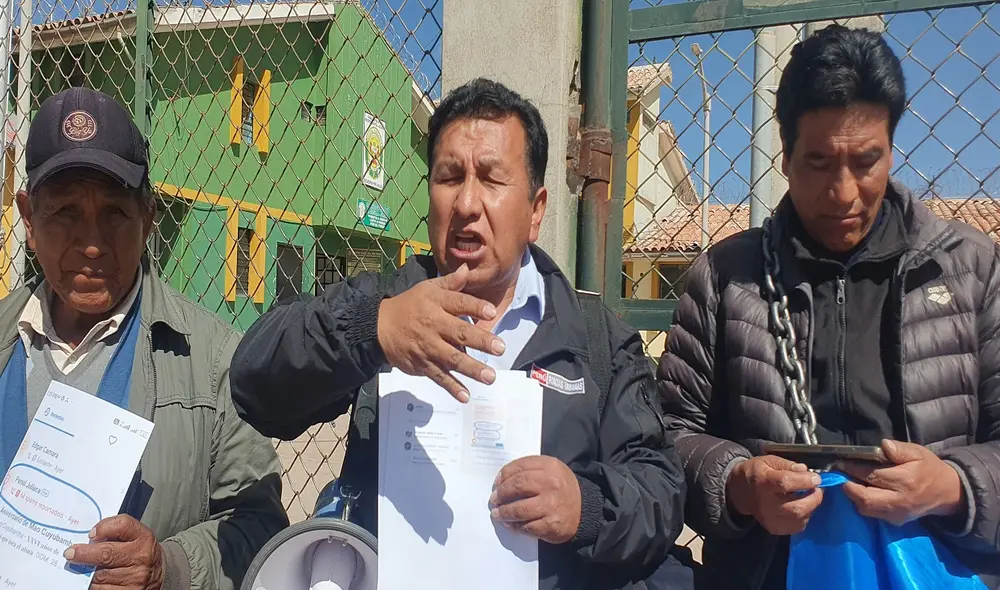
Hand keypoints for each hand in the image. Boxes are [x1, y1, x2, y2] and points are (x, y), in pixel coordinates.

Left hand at [63, 515, 162, 589]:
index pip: (122, 526)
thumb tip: (88, 538)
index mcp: (143, 537)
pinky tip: (89, 580)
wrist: (158, 572)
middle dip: (84, 554)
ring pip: (100, 576)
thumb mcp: (134, 535)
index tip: (91, 533)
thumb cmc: (139, 550)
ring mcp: (135, 578)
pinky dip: (93, 585)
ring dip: (86, 573)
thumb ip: (115, 532)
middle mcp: (141, 557)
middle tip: (70, 553)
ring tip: (79, 568)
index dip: (104, 528)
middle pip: (107, 554)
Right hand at [378, 263, 504, 402]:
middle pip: (459, 334)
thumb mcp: (428, 289)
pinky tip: (465, 396)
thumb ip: (451, 283)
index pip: (459, 303)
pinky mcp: (422, 364)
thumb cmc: (410, 305)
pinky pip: (438, 377)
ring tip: (490, 377)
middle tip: (500, 348)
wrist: (379, 327)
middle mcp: (433, 326)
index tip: (492, 313)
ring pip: (451, 359)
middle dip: (481, 341)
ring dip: (471, 369)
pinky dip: (451, 387)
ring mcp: (428, 347)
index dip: (475, 308)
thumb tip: (467, 268)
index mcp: (436, 304)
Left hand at [489, 456, 581, 543]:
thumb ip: (530, 469)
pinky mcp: (551, 525)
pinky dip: (515, 526)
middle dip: (501, 493)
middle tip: (494, 499)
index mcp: (550, 466)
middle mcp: (551, 484)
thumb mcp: (551, 470)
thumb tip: (502, 480)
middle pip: (517, 486)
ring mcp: (551, 505)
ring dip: (504, 512)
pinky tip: (511, 524)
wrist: (585, 509)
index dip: (504, 475)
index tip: (496, 483)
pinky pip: (527, 526)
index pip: (520, 467)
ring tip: (498, 514)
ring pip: (519, 509)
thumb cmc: (562, 488)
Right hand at [726, 455, 823, 534]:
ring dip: (811, 507)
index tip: (817, 478)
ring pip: (799, 519)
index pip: (786, 483)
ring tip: (810, 497)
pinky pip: (797, 526)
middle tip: (818, 489)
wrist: (740, 492)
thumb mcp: (768, 461)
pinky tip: (802, 507)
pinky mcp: (774, 528)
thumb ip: (787, 465)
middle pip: (796, 507)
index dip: (805, 481)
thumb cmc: (756, 473)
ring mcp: (770, 519)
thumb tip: (805, 470)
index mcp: (763, 481)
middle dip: (814, 498)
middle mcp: (766, 503)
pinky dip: (805, 516)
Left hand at [837, 439, 963, 525]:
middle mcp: (900, 499)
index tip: (840, 462)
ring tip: (849, 482)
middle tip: (840, 474)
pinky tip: (862, 492)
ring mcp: (898, 513)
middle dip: (848, 486)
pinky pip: (873, 515)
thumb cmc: (929, 469)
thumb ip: (900, 449)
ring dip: (854, 496)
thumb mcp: (919, 453)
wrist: (947, 493)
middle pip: (866, 497)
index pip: (873, 475)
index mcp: (906, 480)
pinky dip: (863, 504)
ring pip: (866, 508)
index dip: (853, 469)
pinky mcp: (896, 521)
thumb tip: (883, 445)